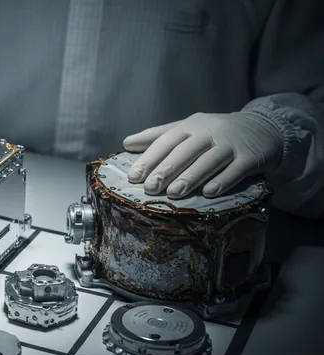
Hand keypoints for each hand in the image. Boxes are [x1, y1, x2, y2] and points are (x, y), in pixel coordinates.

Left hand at [122, 112, 283, 198]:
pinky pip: (236, 170)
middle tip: (150, 188)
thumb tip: (127, 143)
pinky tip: (209, 193)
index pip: (166, 142)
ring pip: (209, 160)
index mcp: (190, 126)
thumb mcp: (188, 129)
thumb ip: (158, 136)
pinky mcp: (250, 156)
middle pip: (185, 151)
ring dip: (191, 177)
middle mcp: (209, 132)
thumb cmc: (216, 133)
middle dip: (167, 170)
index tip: (134, 176)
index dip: (150, 158)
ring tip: (174, 193)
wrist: (263, 128)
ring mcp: (230, 144)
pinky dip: (222, 181)